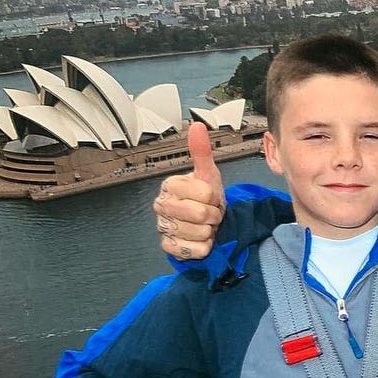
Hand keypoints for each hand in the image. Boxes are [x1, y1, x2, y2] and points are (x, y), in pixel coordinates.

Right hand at [153, 123, 225, 259]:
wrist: (204, 222)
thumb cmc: (204, 198)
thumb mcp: (207, 175)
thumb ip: (202, 152)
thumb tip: (197, 127)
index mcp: (171, 186)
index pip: (204, 194)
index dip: (214, 198)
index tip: (211, 197)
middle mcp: (162, 206)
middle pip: (200, 215)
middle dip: (213, 216)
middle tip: (210, 213)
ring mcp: (163, 227)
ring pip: (199, 234)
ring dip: (209, 231)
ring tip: (205, 225)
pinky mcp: (168, 247)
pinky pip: (195, 250)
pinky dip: (204, 247)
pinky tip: (199, 239)